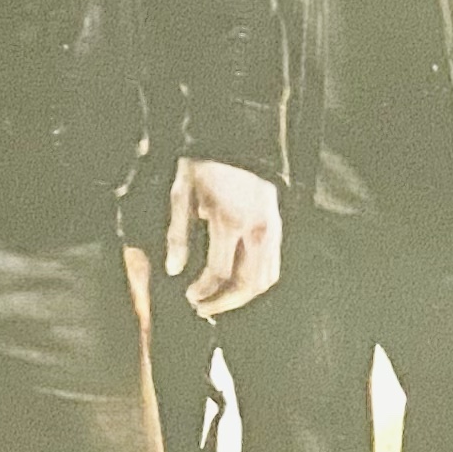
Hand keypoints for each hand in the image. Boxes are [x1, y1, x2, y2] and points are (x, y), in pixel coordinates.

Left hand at [164, 156, 283, 319]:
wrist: (238, 142)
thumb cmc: (205, 167)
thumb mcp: (181, 195)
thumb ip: (178, 235)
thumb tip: (174, 269)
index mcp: (230, 221)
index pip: (219, 272)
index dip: (203, 291)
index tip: (189, 297)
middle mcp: (256, 230)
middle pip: (248, 283)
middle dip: (225, 302)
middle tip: (204, 308)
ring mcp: (272, 230)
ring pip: (265, 279)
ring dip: (242, 297)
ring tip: (219, 301)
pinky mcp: (278, 229)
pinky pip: (273, 266)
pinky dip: (258, 282)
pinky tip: (238, 285)